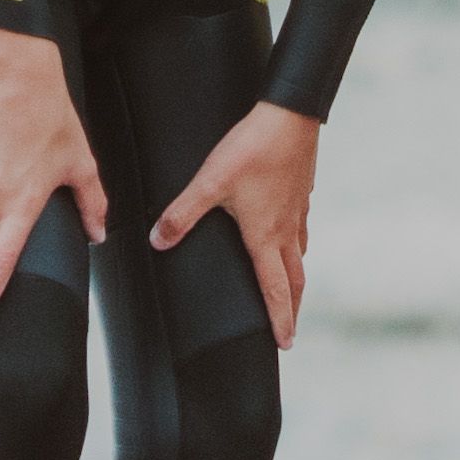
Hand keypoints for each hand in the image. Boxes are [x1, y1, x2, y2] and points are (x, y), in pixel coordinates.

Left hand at [139, 98, 325, 344]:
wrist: (290, 116)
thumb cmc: (251, 149)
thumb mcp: (210, 181)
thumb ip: (182, 213)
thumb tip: (158, 240)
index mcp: (264, 235)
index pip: (275, 288)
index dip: (279, 317)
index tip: (284, 342)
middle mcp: (286, 229)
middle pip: (295, 280)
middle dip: (293, 308)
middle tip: (290, 330)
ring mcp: (298, 212)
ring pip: (301, 257)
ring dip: (297, 280)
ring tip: (291, 292)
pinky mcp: (301, 195)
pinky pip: (301, 232)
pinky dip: (297, 249)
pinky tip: (291, 242)